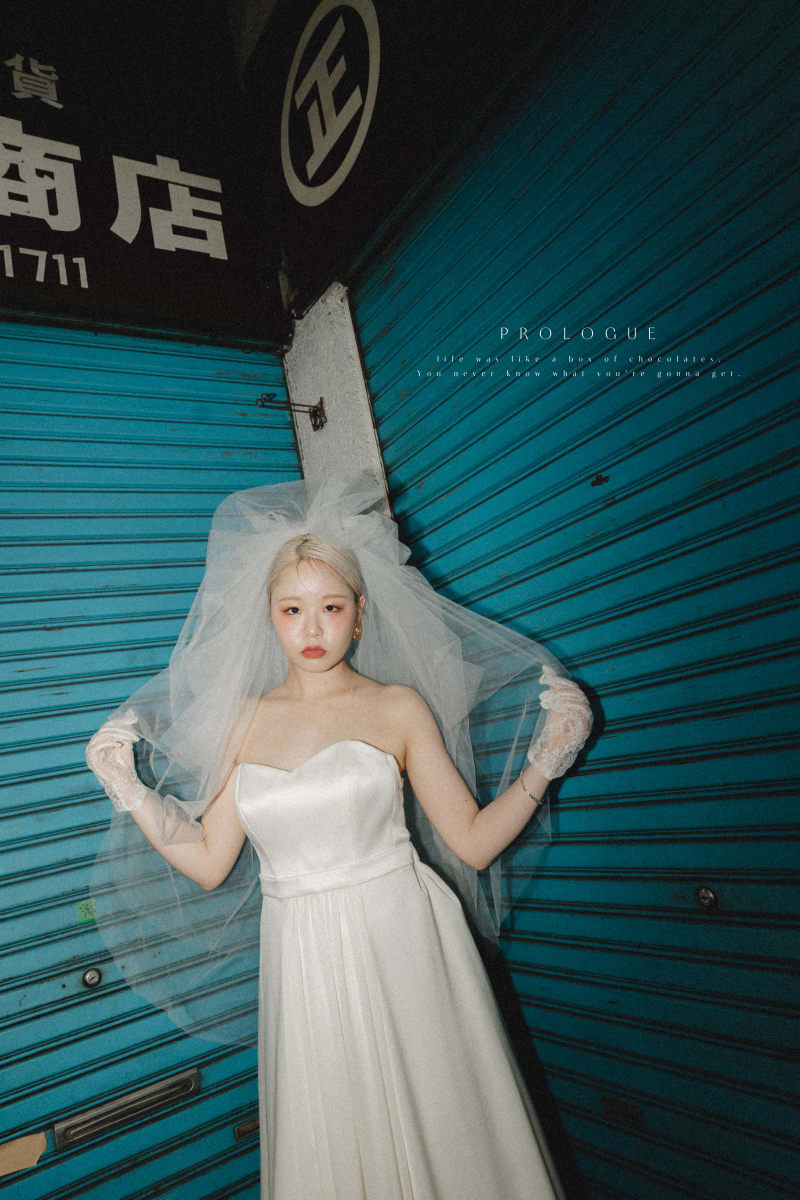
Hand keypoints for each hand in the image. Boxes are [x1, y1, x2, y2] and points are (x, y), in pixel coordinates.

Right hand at [85, 709, 148, 810]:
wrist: (125, 781)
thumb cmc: (125, 764)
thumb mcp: (127, 742)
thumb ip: (126, 728)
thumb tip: (131, 712)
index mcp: (100, 741)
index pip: (107, 725)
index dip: (120, 721)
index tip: (134, 720)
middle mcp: (93, 745)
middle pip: (104, 729)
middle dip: (120, 728)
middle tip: (133, 733)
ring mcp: (91, 753)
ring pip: (101, 735)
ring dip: (116, 735)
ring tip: (128, 740)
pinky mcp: (91, 760)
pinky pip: (96, 746)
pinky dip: (108, 743)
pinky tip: (119, 745)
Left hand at [527, 666, 592, 780]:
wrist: (554, 751)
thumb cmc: (555, 728)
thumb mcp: (553, 705)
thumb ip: (554, 688)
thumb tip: (546, 668)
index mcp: (580, 704)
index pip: (572, 688)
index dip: (559, 681)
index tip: (544, 678)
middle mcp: (586, 711)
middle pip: (575, 693)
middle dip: (557, 690)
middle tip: (543, 691)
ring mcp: (586, 720)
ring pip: (576, 701)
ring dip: (558, 698)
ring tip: (544, 700)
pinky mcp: (584, 729)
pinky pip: (576, 713)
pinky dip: (562, 708)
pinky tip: (550, 707)